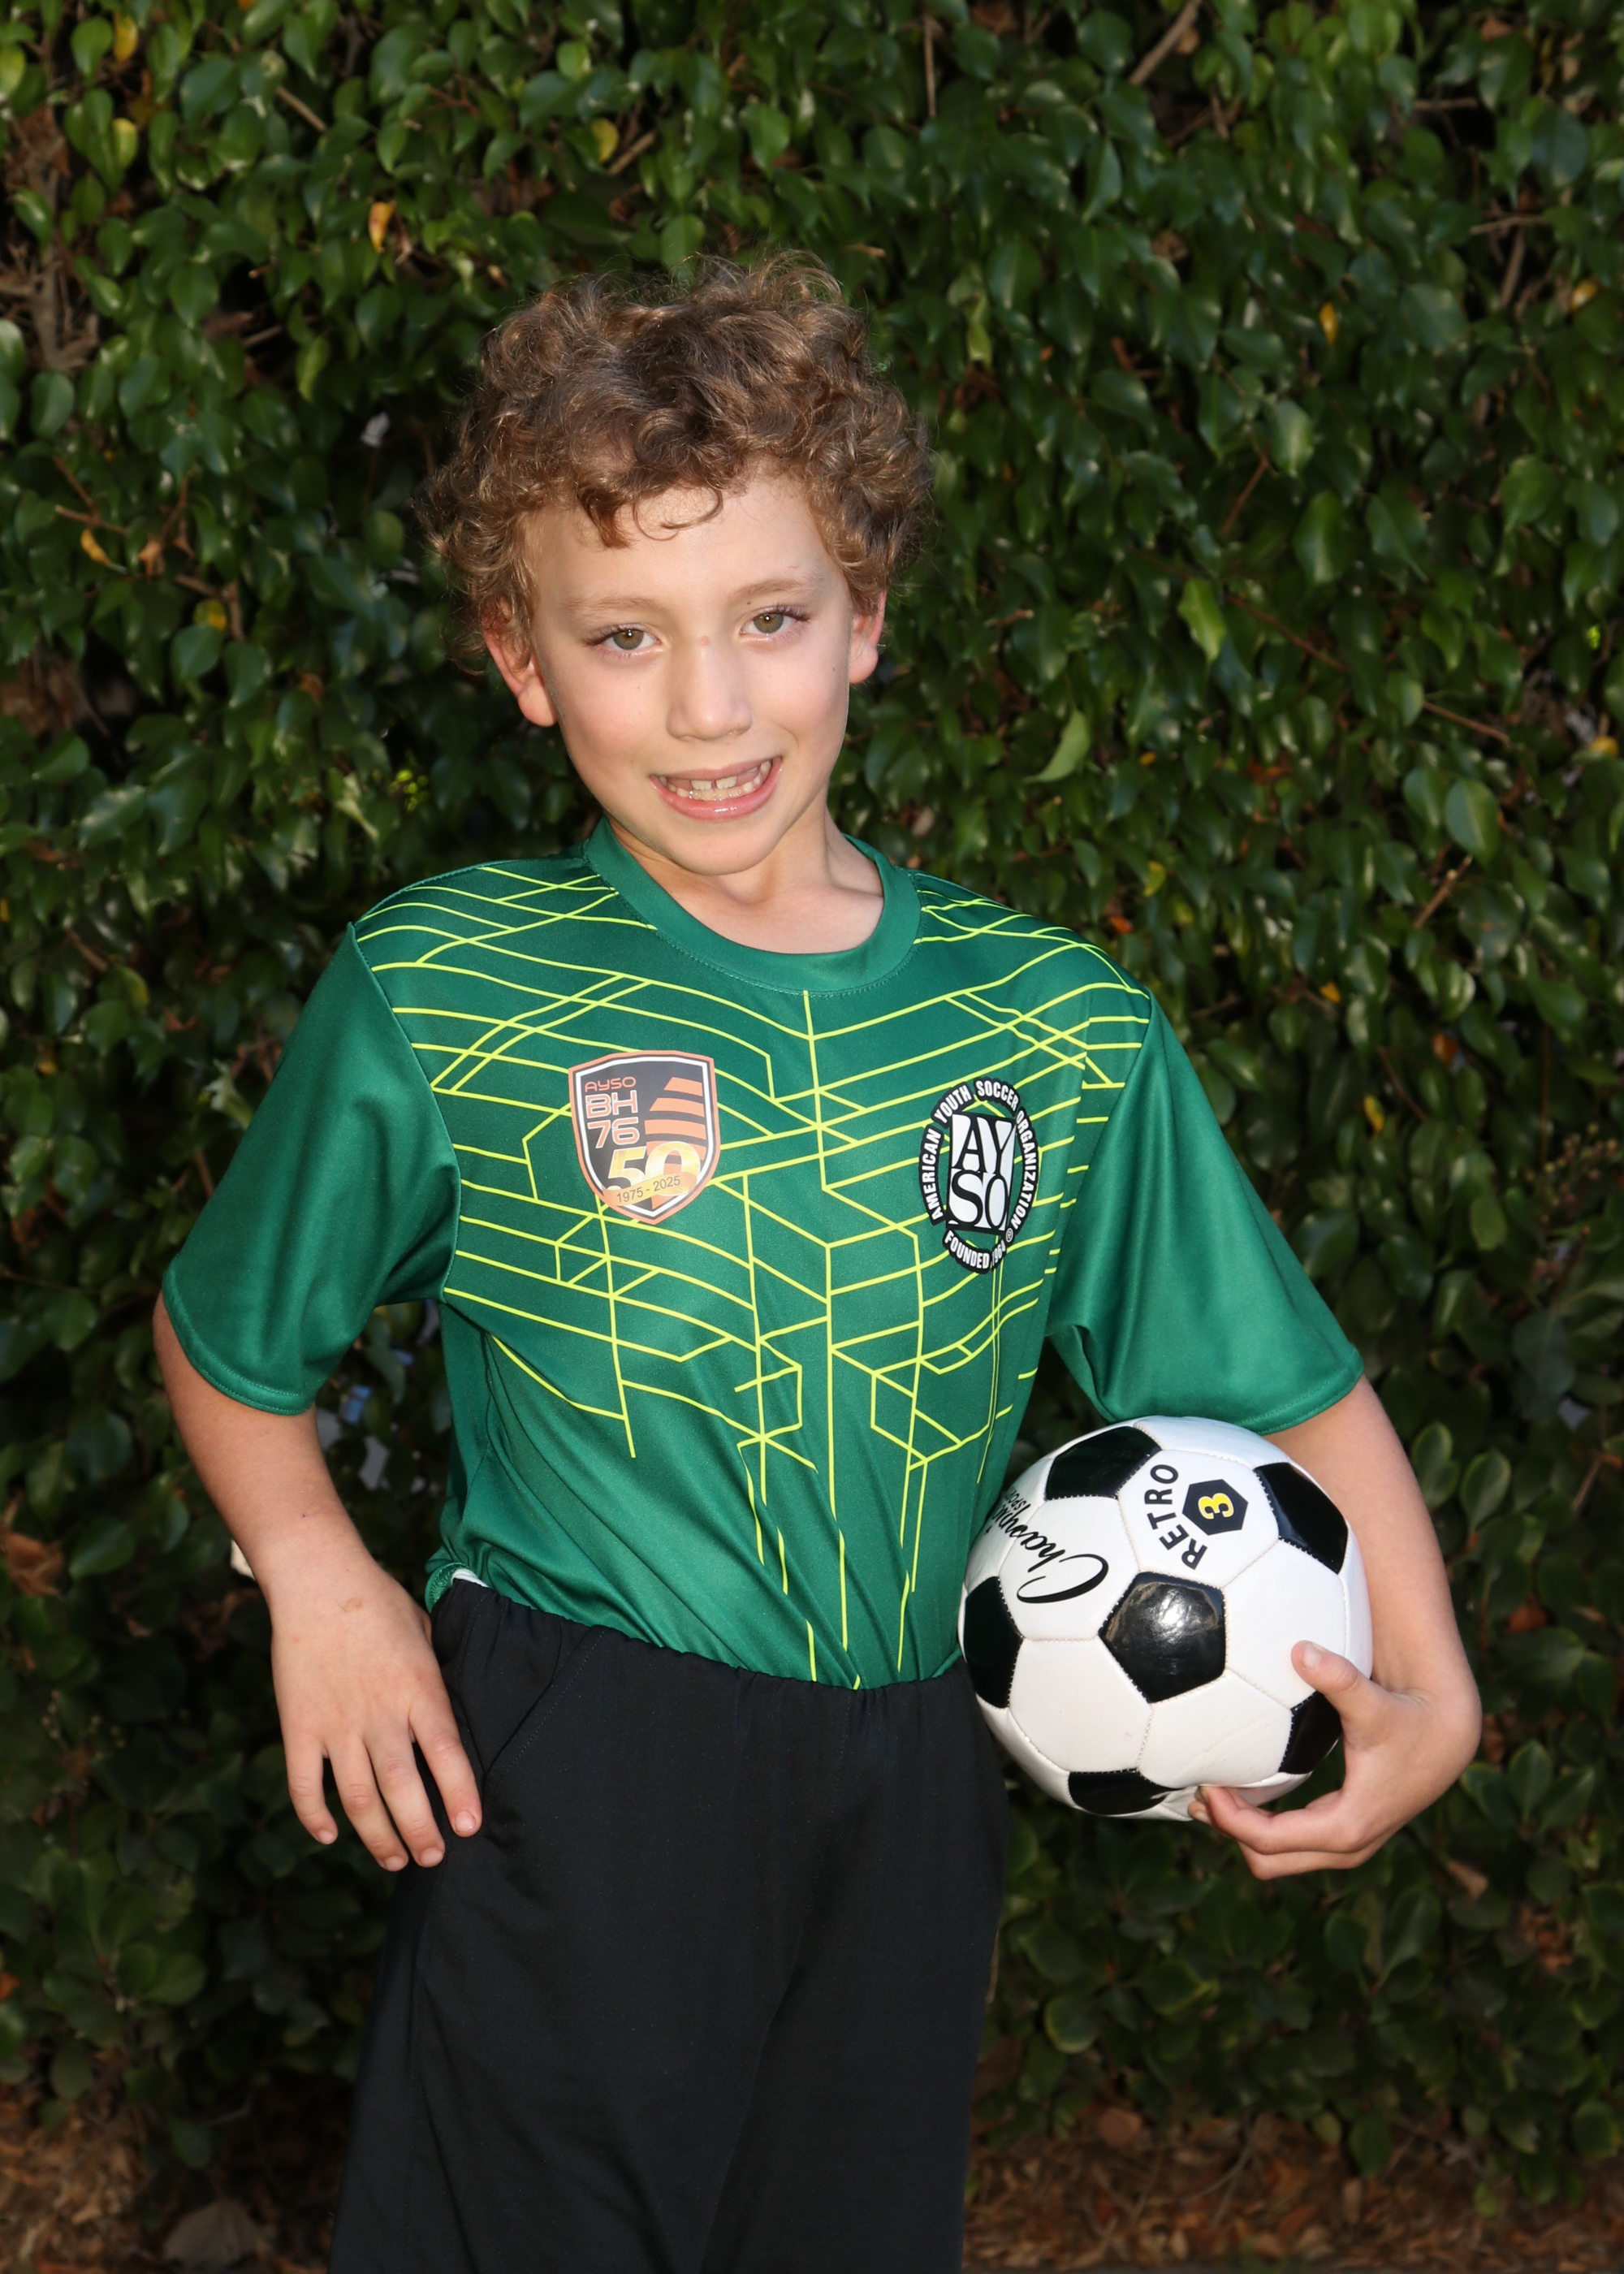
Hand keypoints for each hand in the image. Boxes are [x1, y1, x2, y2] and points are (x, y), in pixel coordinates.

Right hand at [266, 1532, 481, 1873]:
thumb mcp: (426, 1634)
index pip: (447, 1755)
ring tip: (394, 1859)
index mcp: (419, 1689)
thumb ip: (436, 1680)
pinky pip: (304, 1786)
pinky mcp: (298, 1726)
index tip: (468, 1828)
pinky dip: (315, 1818)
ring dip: (377, 1838)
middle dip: (420, 1834)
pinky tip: (330, 1836)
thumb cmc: (379, 1603)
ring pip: (357, 1799)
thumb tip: (452, 1716)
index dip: (459, 1796)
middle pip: (403, 1790)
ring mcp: (336, 1723)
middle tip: (432, 1858)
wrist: (318, 1579)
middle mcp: (380, 1713)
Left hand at [1191, 1640, 1480, 1877]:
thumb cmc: (1407, 1721)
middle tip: (1199, 1790)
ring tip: (1209, 1795)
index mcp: (1346, 1826)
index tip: (1205, 1786)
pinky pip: (1290, 1845)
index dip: (1230, 1819)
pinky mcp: (1343, 1834)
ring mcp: (1345, 1847)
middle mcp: (1345, 1848)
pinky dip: (1260, 1827)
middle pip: (1268, 1862)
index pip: (1271, 1840)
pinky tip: (1238, 1794)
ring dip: (1242, 1833)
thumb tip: (1301, 1649)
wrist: (1445, 1740)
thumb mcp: (1372, 1702)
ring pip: (1278, 1859)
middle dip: (1229, 1832)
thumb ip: (1338, 1678)